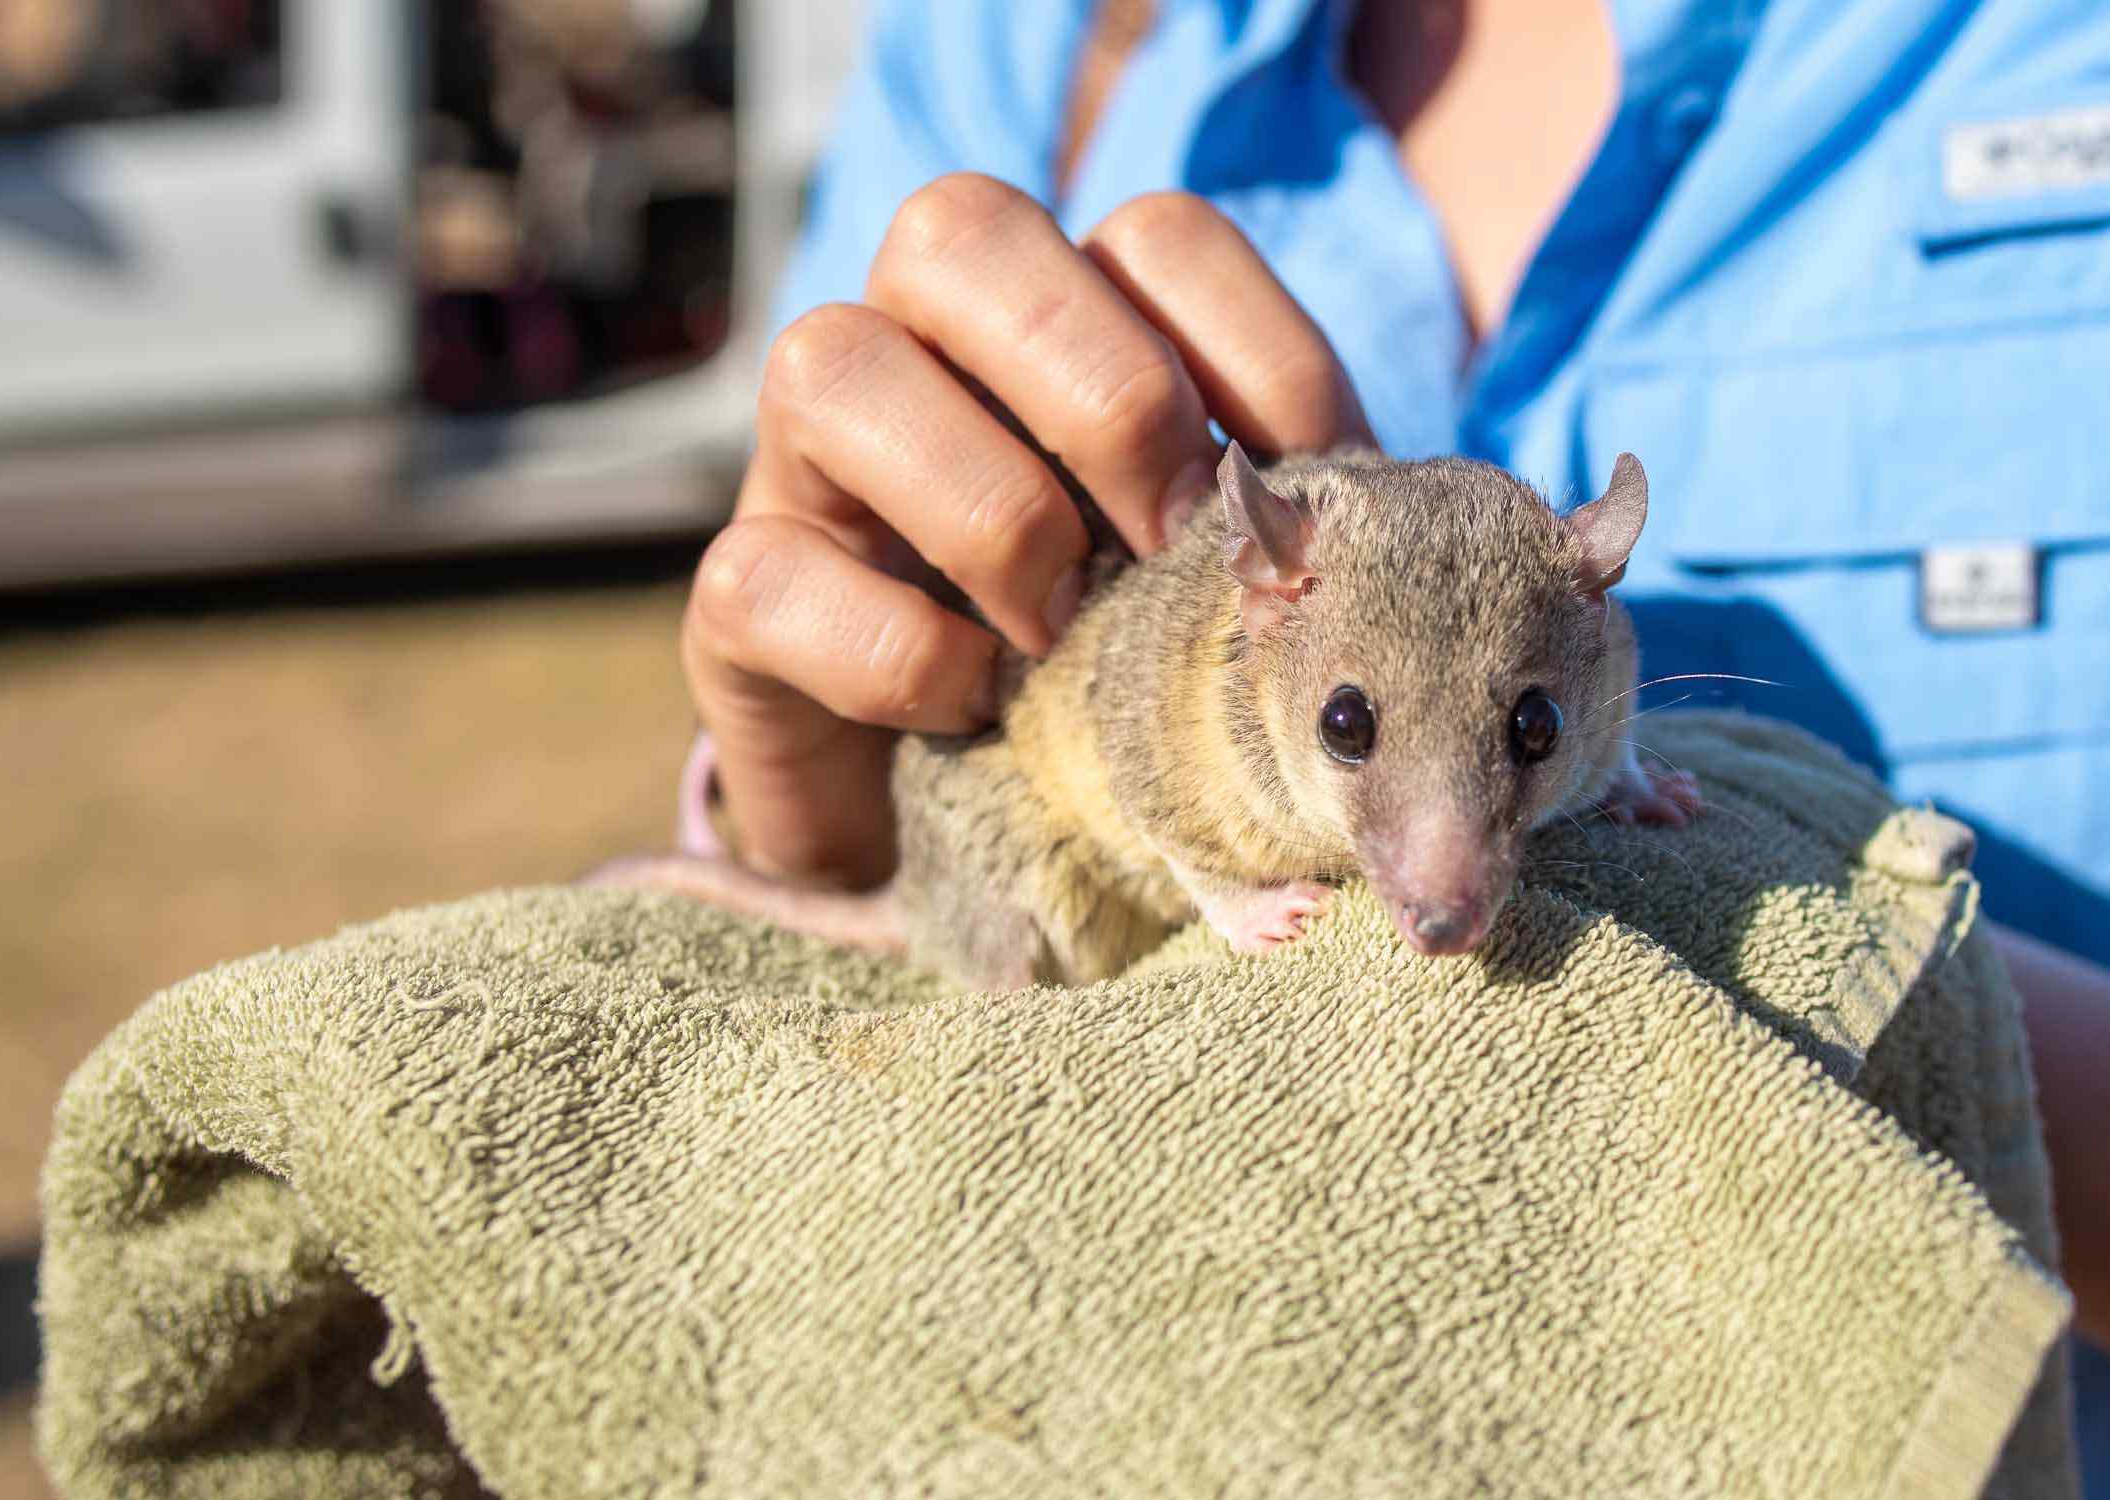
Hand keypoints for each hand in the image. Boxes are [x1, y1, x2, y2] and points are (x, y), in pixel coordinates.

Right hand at [687, 177, 1372, 886]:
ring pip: (828, 362)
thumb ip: (1285, 531)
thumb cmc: (1134, 670)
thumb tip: (1372, 521)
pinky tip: (974, 710)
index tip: (1306, 491)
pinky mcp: (737, 601)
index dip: (1251, 350)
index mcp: (1066, 319)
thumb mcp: (1225, 583)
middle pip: (958, 228)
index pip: (1155, 234)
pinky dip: (895, 653)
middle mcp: (921, 347)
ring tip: (1061, 634)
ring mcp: (805, 461)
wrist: (992, 829)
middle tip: (1170, 541)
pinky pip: (768, 575)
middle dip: (1101, 390)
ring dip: (988, 509)